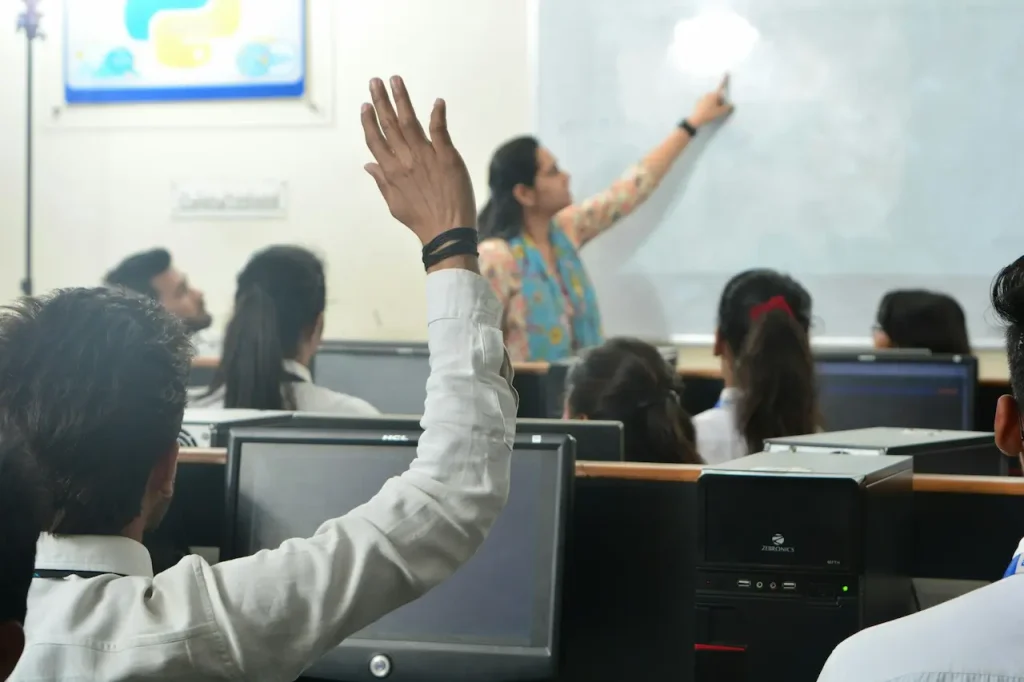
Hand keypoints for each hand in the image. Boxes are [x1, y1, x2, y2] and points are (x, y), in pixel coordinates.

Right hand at [361, 76, 476, 246]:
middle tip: (375, 81)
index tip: (365, 105)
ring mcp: (426, 157)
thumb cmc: (421, 220)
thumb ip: (381, 181)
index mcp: (391, 171)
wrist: (448, 231)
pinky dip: (438, 115)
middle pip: (389, 125)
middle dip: (381, 101)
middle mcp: (405, 161)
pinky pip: (440, 131)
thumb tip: (367, 164)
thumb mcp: (394, 204)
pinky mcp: (447, 158)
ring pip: (410, 122)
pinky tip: (437, 101)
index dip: (369, 121)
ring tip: (395, 80)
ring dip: (401, 99)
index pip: (375, 141)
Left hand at [688, 74, 733, 127]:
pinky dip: (708, 106)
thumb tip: (731, 105)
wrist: (696, 119)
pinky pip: (706, 103)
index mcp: (714, 95)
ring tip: (711, 112)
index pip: (721, 86)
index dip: (725, 79)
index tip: (726, 72)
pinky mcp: (699, 102)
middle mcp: (708, 94)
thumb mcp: (721, 112)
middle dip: (719, 102)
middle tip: (718, 110)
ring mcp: (703, 97)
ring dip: (714, 104)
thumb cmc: (709, 114)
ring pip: (712, 100)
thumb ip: (728, 108)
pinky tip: (706, 112)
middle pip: (717, 96)